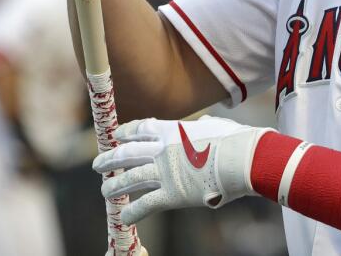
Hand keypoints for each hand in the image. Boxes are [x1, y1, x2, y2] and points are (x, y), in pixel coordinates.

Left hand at [92, 116, 271, 224]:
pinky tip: (124, 216)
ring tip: (105, 191)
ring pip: (130, 180)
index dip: (125, 133)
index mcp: (174, 130)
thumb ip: (207, 126)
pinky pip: (145, 204)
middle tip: (98, 165)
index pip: (141, 129)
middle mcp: (163, 150)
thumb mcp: (219, 125)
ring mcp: (165, 172)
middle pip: (128, 154)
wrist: (242, 158)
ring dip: (114, 186)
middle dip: (110, 159)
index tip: (116, 137)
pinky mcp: (171, 194)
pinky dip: (133, 211)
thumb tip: (207, 124)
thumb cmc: (237, 140)